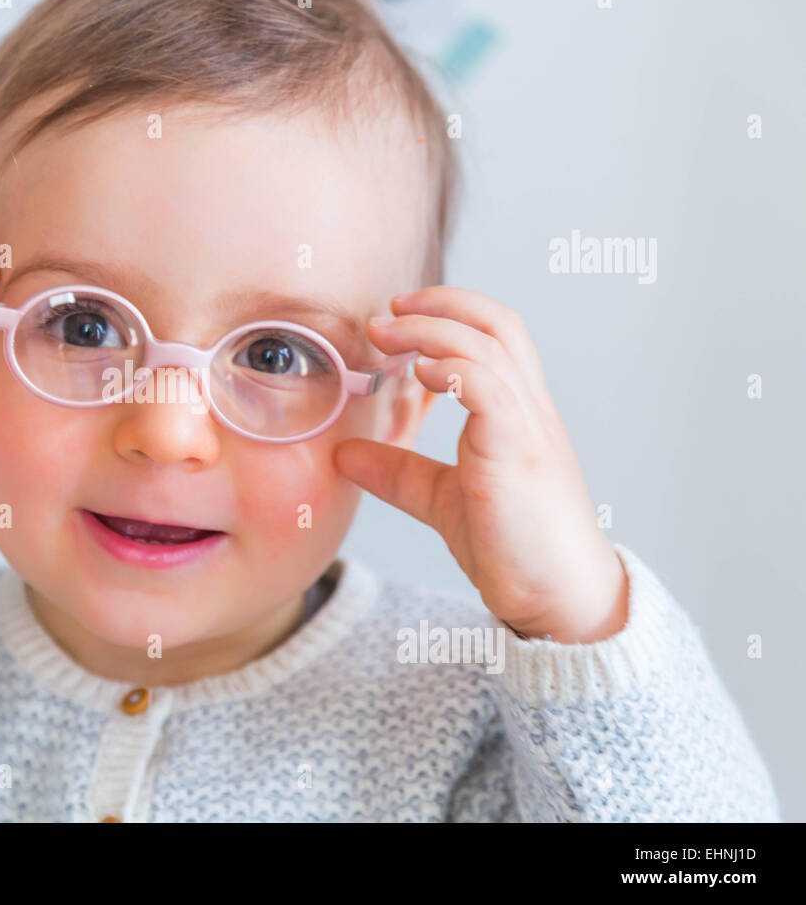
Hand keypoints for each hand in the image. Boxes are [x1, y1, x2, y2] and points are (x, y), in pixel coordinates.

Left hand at [334, 285, 627, 643]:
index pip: (495, 333)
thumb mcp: (440, 498)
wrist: (560, 600)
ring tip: (387, 335)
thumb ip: (397, 471)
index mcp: (515, 412)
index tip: (396, 313)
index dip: (448, 310)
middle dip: (441, 304)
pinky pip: (491, 391)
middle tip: (386, 311)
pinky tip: (420, 372)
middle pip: (498, 324)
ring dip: (433, 331)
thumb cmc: (514, 547)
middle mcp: (528, 410)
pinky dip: (453, 370)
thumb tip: (344, 454)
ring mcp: (527, 430)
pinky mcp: (516, 456)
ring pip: (489, 349)